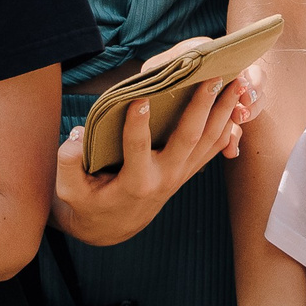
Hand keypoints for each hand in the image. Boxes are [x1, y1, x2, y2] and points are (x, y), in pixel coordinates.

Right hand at [53, 58, 261, 247]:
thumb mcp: (70, 190)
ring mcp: (181, 175)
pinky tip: (237, 103)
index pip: (137, 149)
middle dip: (201, 108)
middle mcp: (164, 178)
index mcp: (134, 182)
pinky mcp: (188, 171)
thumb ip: (68, 161)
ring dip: (223, 111)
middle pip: (188, 140)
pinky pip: (214, 147)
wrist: (114, 227)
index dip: (137, 125)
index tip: (140, 99)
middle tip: (211, 78)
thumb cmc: (89, 202)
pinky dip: (228, 124)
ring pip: (209, 140)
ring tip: (236, 82)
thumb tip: (77, 133)